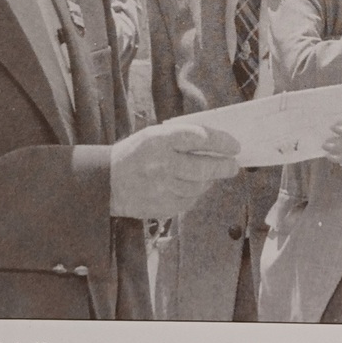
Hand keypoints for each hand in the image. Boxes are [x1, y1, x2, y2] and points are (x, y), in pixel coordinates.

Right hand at [110, 124, 239, 218]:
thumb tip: (216, 144)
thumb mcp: (153, 136)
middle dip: (224, 166)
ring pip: (199, 186)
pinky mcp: (162, 207)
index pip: (198, 138)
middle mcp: (161, 165)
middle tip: (233, 165)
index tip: (235, 145)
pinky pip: (189, 201)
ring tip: (211, 174)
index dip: (221, 142)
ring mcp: (162, 189)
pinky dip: (195, 193)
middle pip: (204, 167)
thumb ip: (182, 138)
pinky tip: (191, 186)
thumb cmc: (135, 154)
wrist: (106, 182)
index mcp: (159, 141)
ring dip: (209, 180)